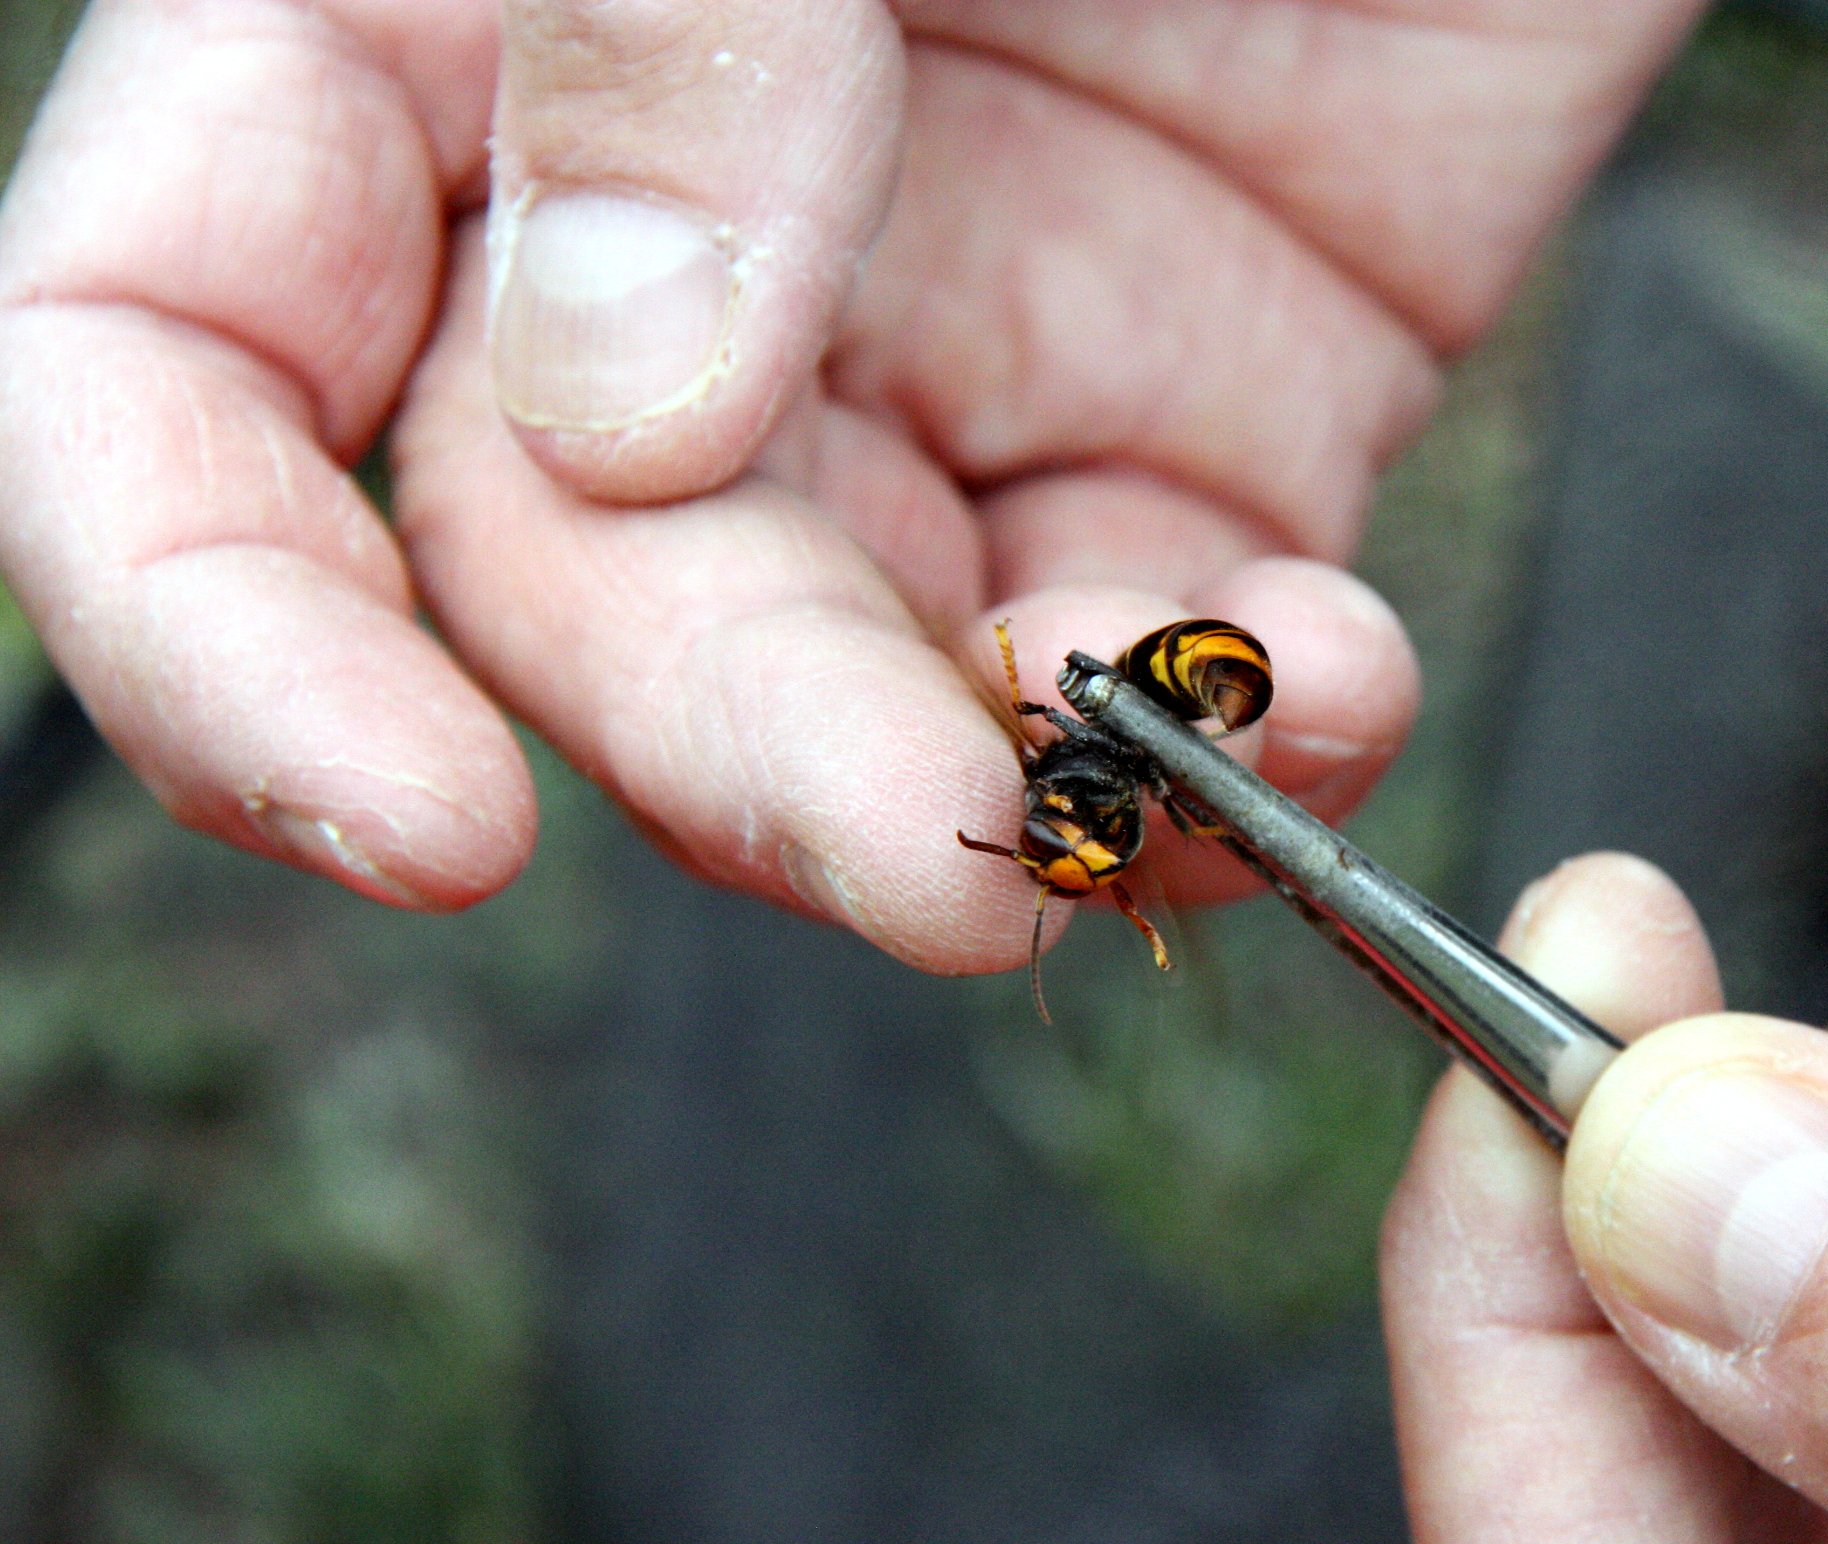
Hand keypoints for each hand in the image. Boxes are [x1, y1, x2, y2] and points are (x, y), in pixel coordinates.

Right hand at [0, 0, 1701, 967]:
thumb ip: (668, 35)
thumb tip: (613, 422)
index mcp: (442, 48)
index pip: (184, 374)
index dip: (227, 633)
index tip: (422, 819)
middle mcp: (656, 243)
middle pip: (583, 601)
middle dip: (753, 763)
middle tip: (942, 855)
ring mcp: (931, 360)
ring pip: (868, 690)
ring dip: (1000, 798)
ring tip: (1145, 799)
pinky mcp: (1184, 426)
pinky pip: (1158, 653)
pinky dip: (1240, 739)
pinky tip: (1322, 681)